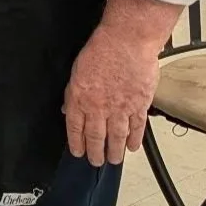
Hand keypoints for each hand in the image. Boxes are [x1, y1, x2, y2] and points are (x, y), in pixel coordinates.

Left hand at [63, 27, 160, 165]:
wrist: (126, 42)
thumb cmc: (100, 50)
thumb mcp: (76, 71)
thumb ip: (72, 93)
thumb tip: (67, 108)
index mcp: (79, 98)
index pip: (75, 127)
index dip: (76, 142)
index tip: (78, 152)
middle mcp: (98, 107)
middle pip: (95, 136)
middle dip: (95, 152)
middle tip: (95, 162)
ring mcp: (120, 108)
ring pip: (116, 136)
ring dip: (114, 151)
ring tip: (113, 160)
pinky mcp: (139, 105)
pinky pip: (137, 128)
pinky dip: (135, 140)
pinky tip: (133, 147)